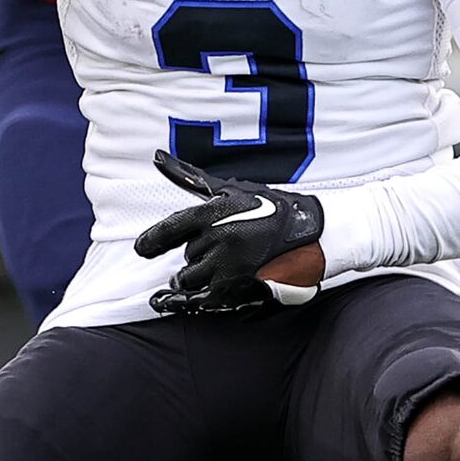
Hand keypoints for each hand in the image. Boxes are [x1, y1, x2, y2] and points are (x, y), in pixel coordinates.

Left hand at [134, 150, 326, 316]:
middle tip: (226, 252)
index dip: (154, 240)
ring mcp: (229, 270)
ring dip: (199, 279)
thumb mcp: (232, 189)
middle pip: (188, 259)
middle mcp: (219, 241)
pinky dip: (187, 304)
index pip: (172, 228)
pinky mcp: (239, 294)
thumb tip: (156, 157)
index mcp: (215, 214)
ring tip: (224, 271)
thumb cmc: (274, 209)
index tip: (141, 249)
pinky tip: (174, 303)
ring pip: (192, 282)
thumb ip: (190, 177)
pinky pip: (200, 303)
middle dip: (200, 258)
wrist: (317, 236)